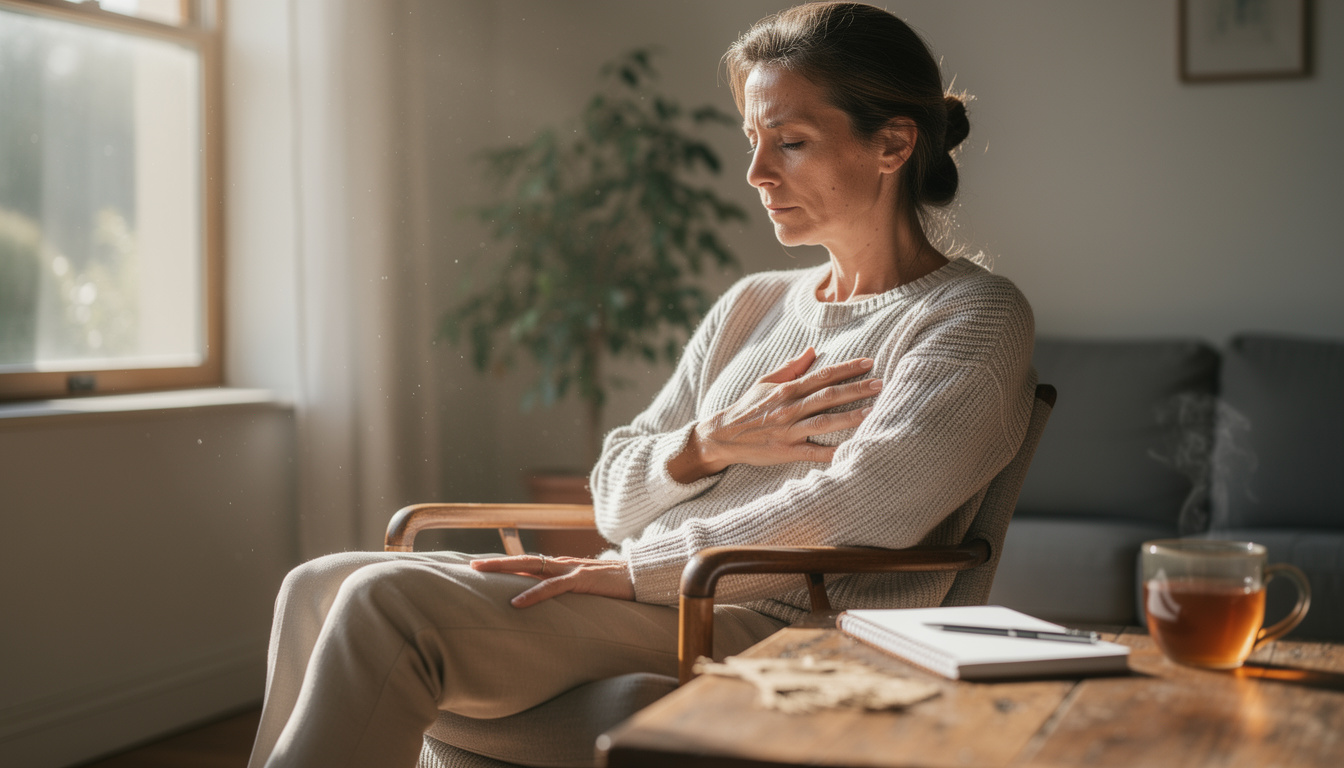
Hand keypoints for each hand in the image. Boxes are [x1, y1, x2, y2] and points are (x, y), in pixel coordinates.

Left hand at [470, 555, 635, 607]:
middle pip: (523, 561)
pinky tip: (516, 603)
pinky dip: (533, 595)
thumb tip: (555, 608)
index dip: (507, 566)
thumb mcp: (588, 591)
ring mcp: (572, 570)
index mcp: (563, 568)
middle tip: (472, 565)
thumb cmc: (617, 587)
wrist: (643, 577)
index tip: (484, 569)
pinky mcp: (582, 580)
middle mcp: (563, 565)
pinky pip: (552, 588)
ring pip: (531, 567)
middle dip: (497, 563)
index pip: (529, 564)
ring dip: (505, 570)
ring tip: (482, 573)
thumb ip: (571, 594)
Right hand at [669, 347, 879, 482]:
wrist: (723, 436)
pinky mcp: (786, 452)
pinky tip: (852, 450)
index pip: (821, 376)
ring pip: (824, 422)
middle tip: (881, 384)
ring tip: (873, 411)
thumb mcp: (765, 382)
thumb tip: (813, 350)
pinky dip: (832, 452)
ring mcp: (788, 431)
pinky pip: (813, 453)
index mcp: (786, 390)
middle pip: (827, 396)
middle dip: (856, 389)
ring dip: (850, 417)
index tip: (869, 363)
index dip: (846, 369)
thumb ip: (790, 367)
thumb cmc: (747, 408)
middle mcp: (789, 408)